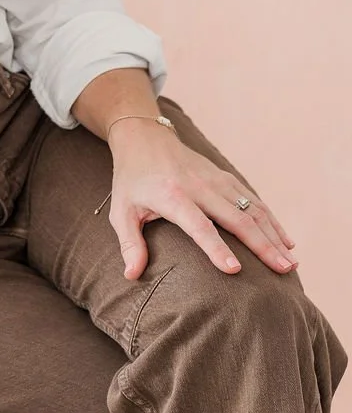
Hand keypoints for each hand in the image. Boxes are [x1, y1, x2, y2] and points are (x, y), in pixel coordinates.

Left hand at [106, 122, 297, 280]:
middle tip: (282, 270)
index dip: (216, 248)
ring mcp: (216, 180)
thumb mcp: (121, 210)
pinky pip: (254, 199)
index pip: (199, 226)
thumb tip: (131, 275)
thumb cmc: (131, 179)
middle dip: (262, 245)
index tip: (235, 270)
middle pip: (237, 218)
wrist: (144, 137)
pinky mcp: (225, 177)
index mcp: (172, 196)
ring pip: (252, 208)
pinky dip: (272, 220)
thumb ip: (129, 242)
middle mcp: (199, 187)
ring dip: (274, 235)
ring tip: (290, 262)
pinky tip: (286, 240)